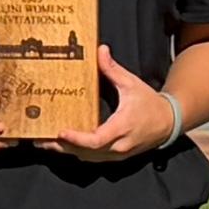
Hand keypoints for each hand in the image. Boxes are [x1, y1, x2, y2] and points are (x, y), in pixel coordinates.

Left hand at [53, 51, 179, 162]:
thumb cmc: (150, 103)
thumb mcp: (131, 83)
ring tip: (44, 142)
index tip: (60, 132)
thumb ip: (113, 69)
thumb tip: (100, 50)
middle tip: (39, 138)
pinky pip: (93, 158)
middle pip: (86, 153)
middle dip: (62, 147)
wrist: (169, 123)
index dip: (77, 139)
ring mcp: (117, 154)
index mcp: (122, 127)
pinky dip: (76, 152)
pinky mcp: (115, 156)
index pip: (97, 140)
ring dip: (66, 152)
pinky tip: (62, 145)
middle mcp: (119, 146)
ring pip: (87, 158)